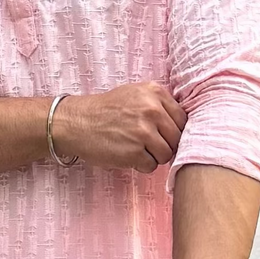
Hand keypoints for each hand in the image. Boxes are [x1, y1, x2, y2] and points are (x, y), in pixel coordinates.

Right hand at [51, 82, 185, 173]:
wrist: (77, 123)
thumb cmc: (105, 111)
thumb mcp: (135, 95)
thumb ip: (159, 104)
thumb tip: (183, 126)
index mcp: (155, 92)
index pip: (183, 118)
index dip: (174, 131)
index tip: (162, 134)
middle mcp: (152, 109)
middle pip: (177, 138)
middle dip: (165, 145)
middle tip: (147, 144)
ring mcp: (144, 131)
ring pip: (167, 154)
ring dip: (154, 157)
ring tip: (136, 149)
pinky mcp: (134, 152)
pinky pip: (151, 166)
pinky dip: (141, 165)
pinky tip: (127, 155)